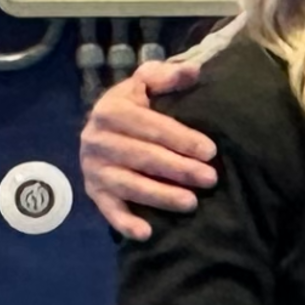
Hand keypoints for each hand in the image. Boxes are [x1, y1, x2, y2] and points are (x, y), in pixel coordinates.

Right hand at [81, 56, 217, 241]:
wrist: (101, 127)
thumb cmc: (133, 105)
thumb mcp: (144, 84)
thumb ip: (166, 76)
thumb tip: (194, 71)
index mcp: (110, 110)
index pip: (151, 126)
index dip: (181, 138)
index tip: (210, 151)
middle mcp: (96, 140)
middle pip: (143, 157)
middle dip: (179, 169)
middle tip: (210, 179)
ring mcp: (93, 168)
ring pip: (129, 185)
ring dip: (160, 196)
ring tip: (191, 203)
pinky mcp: (93, 192)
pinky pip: (108, 210)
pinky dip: (125, 222)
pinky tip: (147, 233)